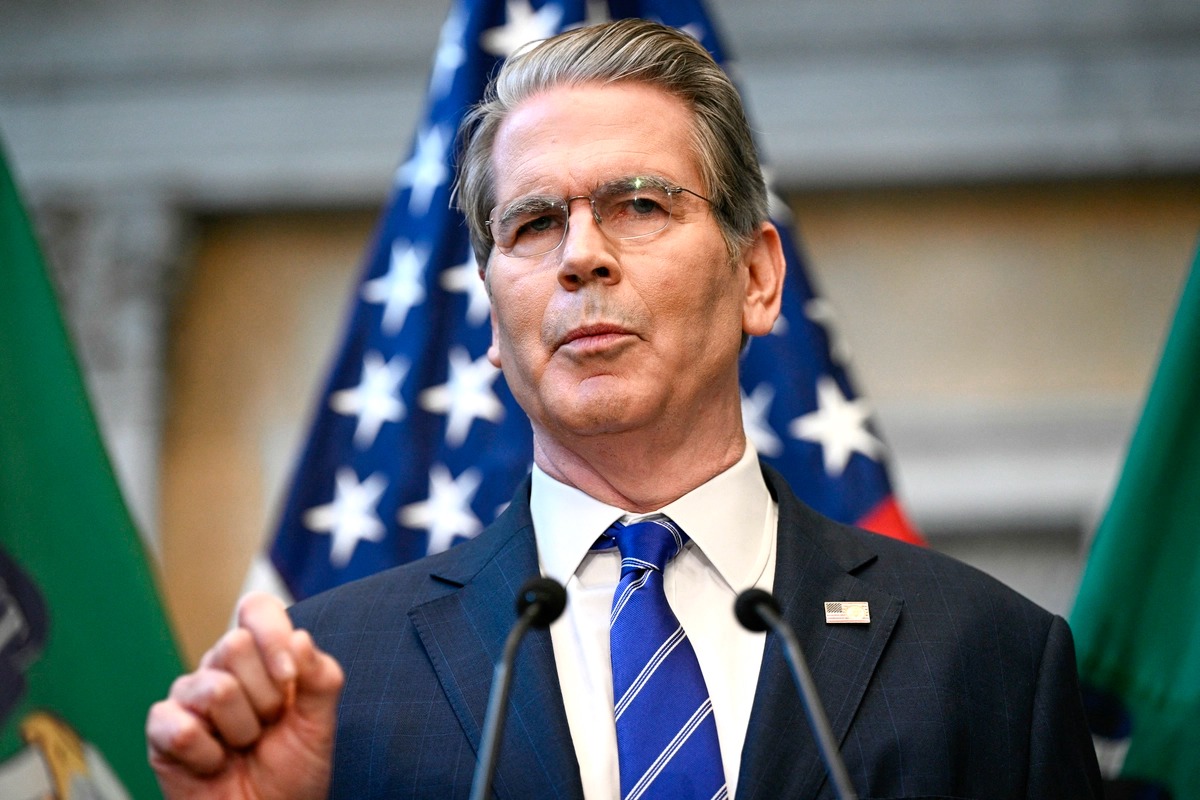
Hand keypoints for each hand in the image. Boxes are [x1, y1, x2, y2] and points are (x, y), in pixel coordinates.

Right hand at [146, 593, 343, 799]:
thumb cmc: (294, 768)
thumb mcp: (320, 722)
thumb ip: (321, 677)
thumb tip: (300, 637)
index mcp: (260, 654)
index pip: (255, 608)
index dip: (273, 636)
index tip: (290, 678)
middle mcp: (221, 667)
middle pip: (234, 645)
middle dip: (266, 698)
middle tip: (268, 726)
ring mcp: (188, 697)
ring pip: (215, 689)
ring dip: (242, 731)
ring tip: (243, 747)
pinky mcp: (162, 730)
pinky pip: (179, 728)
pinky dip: (207, 756)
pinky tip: (215, 764)